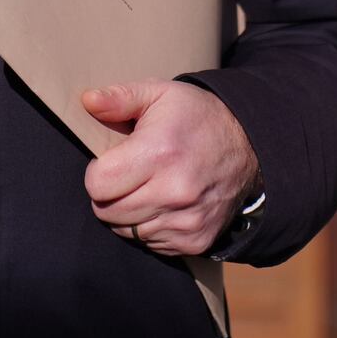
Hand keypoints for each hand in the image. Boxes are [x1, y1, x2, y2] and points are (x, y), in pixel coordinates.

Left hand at [82, 80, 259, 256]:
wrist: (249, 147)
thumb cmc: (195, 116)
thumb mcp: (159, 93)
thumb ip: (119, 98)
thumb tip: (87, 102)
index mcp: (160, 153)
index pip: (99, 185)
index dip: (96, 172)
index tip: (109, 161)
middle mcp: (175, 193)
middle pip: (108, 212)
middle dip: (107, 194)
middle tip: (125, 174)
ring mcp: (187, 221)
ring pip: (127, 232)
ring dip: (127, 213)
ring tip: (144, 186)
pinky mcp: (196, 241)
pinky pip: (151, 244)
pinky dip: (149, 226)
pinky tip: (161, 202)